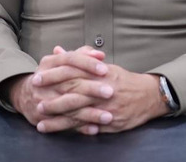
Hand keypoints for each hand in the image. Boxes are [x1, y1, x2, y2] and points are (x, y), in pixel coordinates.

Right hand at [6, 45, 112, 134]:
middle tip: (110, 92)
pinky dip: (80, 127)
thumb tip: (100, 54)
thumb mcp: (61, 62)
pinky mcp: (43, 118)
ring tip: (108, 116)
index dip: (88, 64)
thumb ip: (82, 55)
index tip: (105, 69)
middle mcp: (43, 81)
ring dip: (89, 112)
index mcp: (49, 63)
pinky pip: (64, 124)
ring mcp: (42, 100)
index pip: (70, 60)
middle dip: (92, 88)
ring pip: (68, 107)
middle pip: (70, 83)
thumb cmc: (51, 75)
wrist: (24, 94)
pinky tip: (95, 129)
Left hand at [35, 62, 168, 133]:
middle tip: (36, 102)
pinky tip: (61, 133)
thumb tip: (57, 51)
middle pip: (73, 94)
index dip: (53, 76)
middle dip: (53, 99)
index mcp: (98, 73)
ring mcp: (106, 107)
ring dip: (58, 120)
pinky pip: (90, 127)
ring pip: (79, 114)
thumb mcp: (101, 66)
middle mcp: (102, 89)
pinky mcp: (111, 122)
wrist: (149, 95)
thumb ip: (77, 59)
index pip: (72, 72)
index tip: (37, 78)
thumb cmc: (122, 79)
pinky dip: (75, 130)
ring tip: (41, 123)